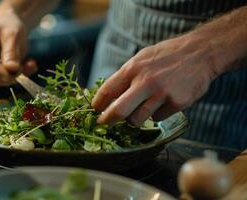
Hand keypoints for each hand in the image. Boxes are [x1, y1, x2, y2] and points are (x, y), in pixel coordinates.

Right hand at [0, 9, 36, 86]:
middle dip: (8, 76)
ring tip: (30, 64)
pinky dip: (22, 74)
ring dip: (17, 76)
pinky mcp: (0, 70)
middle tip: (24, 68)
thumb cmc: (9, 23)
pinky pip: (9, 78)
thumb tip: (12, 70)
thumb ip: (11, 52)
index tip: (12, 72)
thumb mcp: (12, 34)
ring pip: (0, 80)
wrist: (13, 22)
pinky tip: (31, 65)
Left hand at [92, 34, 217, 125]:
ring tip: (142, 107)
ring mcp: (162, 94)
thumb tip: (108, 95)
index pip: (107, 91)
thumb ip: (126, 76)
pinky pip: (158, 118)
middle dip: (107, 121)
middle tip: (103, 124)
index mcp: (133, 69)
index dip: (96, 104)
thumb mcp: (142, 58)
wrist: (201, 52)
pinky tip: (164, 101)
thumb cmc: (167, 55)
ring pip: (137, 120)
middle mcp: (145, 81)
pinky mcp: (176, 103)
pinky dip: (157, 113)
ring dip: (135, 118)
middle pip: (118, 111)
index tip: (93, 111)